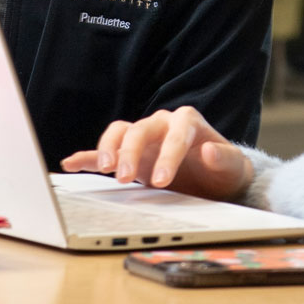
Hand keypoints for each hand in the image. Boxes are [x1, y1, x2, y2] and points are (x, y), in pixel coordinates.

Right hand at [59, 105, 252, 200]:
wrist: (217, 180)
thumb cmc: (225, 171)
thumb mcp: (234, 167)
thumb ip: (224, 158)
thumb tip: (208, 150)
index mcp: (187, 122)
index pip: (174, 134)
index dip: (167, 156)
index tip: (161, 181)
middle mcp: (161, 124)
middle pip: (140, 130)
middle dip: (131, 152)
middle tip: (125, 178)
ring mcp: (144, 138)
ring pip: (119, 133)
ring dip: (108, 149)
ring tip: (104, 169)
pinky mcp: (131, 154)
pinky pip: (104, 150)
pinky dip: (86, 156)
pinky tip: (70, 163)